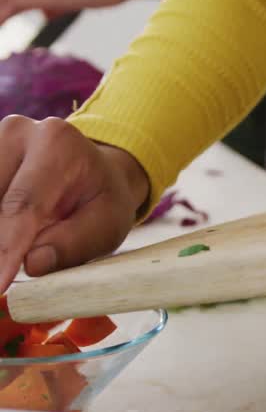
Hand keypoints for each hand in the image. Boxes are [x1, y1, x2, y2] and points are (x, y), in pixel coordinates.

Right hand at [0, 117, 148, 293]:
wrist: (94, 171)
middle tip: (8, 277)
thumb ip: (75, 244)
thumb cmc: (102, 200)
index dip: (6, 249)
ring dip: (0, 234)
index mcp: (58, 144)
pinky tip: (9, 238)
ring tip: (22, 247)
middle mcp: (19, 133)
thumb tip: (32, 264)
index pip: (23, 205)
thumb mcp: (108, 224)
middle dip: (1, 244)